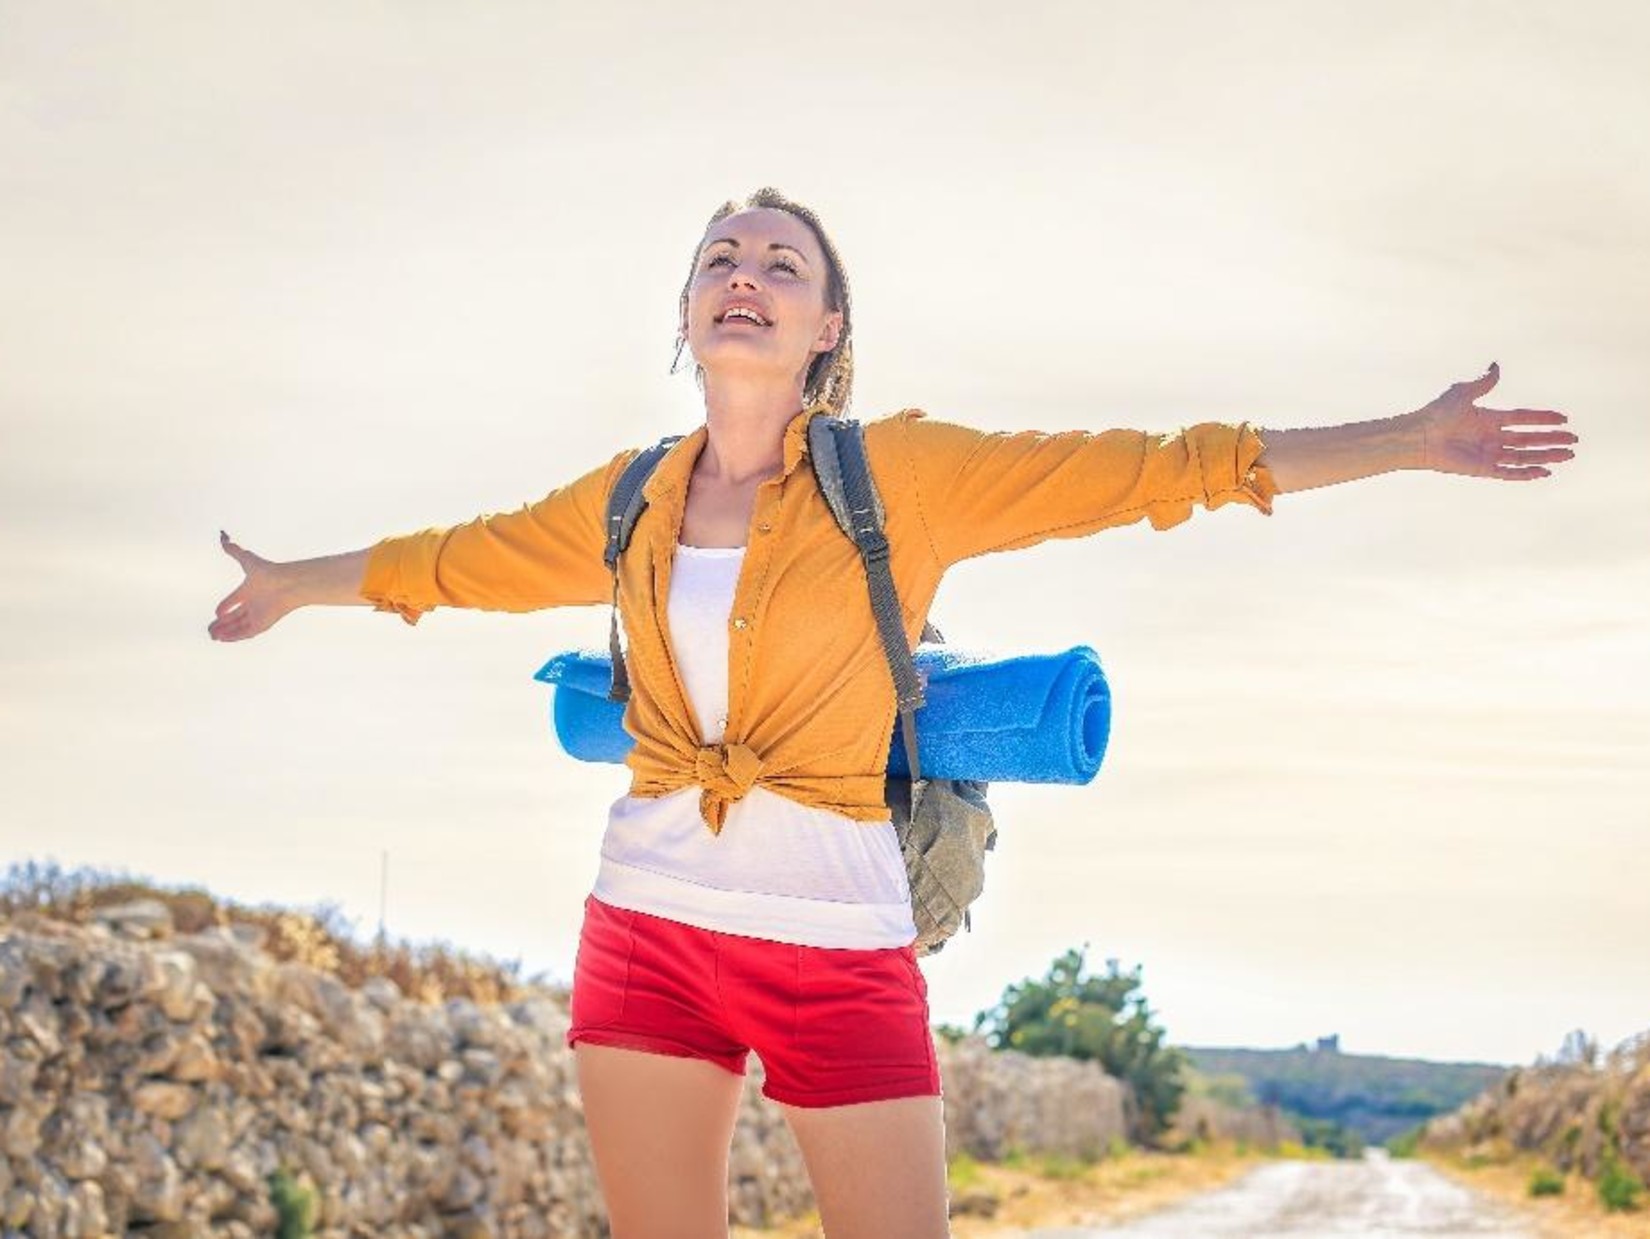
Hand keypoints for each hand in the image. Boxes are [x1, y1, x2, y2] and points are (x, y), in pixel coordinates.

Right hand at [209, 531, 295, 641]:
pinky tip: (223, 639)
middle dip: (223, 623)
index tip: (217, 613)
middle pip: (236, 617)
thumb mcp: (247, 559)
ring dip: (226, 632)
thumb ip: (234, 550)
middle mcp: (254, 604)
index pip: (235, 600)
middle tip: (210, 628)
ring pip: (239, 626)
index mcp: (250, 591)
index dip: (225, 606)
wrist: (287, 584)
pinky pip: (246, 633)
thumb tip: (223, 538)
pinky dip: (234, 637)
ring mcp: (258, 615)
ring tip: (213, 635)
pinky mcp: (262, 624)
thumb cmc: (269, 572)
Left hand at [1410, 362, 1577, 480]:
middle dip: (1552, 440)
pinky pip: (1508, 473)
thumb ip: (1483, 383)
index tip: (1563, 419)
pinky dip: (1526, 473)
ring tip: (1568, 455)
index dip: (1543, 419)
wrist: (1419, 436)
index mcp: (1488, 419)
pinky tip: (1544, 472)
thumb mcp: (1462, 393)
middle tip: (1574, 440)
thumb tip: (1496, 366)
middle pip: (1529, 439)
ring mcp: (1488, 454)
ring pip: (1524, 456)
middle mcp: (1491, 437)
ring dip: (1546, 456)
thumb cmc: (1436, 413)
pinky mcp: (1481, 469)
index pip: (1523, 418)